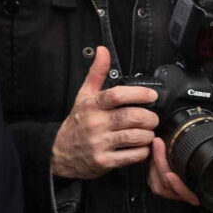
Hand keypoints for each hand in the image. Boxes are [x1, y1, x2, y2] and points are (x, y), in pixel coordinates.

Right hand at [51, 46, 159, 178]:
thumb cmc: (78, 122)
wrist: (60, 152)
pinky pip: (131, 156)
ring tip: (148, 131)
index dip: (138, 94)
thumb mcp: (84, 95)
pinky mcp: (104, 161)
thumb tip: (103, 50)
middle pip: (131, 117)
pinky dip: (142, 151)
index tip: (152, 95)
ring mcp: (99, 144)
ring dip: (147, 134)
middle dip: (149, 117)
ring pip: (134, 137)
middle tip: (152, 118)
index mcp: (92, 105)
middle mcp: (96, 124)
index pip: (116, 95)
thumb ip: (97, 73)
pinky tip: (141, 147)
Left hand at [147, 134, 212, 205]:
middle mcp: (186, 195)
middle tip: (159, 144)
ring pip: (158, 184)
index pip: (187, 196)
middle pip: (166, 187)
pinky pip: (154, 180)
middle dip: (160, 165)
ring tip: (157, 145)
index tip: (171, 174)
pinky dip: (152, 167)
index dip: (178, 188)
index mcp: (200, 193)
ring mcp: (174, 191)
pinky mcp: (165, 184)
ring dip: (155, 164)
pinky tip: (154, 152)